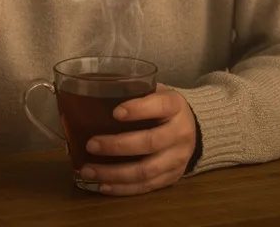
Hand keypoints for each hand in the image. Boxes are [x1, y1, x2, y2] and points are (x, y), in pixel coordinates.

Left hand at [81, 85, 197, 196]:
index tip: (115, 113)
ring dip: (114, 173)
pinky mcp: (173, 177)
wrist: (190, 127)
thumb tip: (94, 97)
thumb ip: (132, 92)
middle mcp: (181, 133)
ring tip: (88, 170)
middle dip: (117, 145)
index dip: (138, 110)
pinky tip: (103, 185)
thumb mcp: (153, 91)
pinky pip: (147, 186)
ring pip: (146, 171)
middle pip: (149, 142)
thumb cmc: (160, 106)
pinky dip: (123, 188)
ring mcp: (179, 158)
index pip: (160, 106)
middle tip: (90, 144)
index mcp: (176, 105)